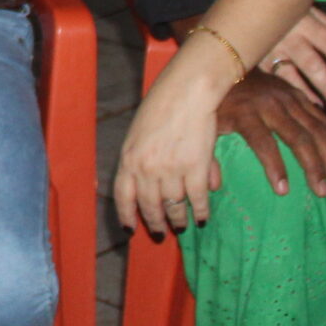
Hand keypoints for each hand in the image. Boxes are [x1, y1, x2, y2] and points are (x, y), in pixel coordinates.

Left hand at [112, 58, 227, 236]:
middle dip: (155, 223)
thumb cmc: (162, 106)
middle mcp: (146, 169)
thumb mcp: (140, 134)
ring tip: (182, 226)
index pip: (122, 196)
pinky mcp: (195, 169)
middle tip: (161, 233)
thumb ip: (144, 160)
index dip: (126, 216)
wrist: (186, 92)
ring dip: (178, 220)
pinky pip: (197, 200)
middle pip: (149, 206)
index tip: (130, 230)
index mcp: (128, 158)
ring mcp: (170, 170)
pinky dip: (200, 212)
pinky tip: (202, 218)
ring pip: (173, 206)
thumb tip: (154, 185)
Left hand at [214, 71, 325, 199]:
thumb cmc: (214, 100)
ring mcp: (287, 96)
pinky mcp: (297, 93)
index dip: (274, 167)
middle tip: (322, 192)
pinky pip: (320, 116)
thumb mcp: (204, 124)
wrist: (223, 59)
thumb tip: (213, 186)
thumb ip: (206, 155)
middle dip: (313, 166)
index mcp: (244, 112)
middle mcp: (270, 104)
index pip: (263, 143)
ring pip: (316, 127)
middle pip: (298, 137)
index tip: (283, 191)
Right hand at [259, 6, 325, 105]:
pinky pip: (271, 76)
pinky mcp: (255, 57)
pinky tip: (295, 101)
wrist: (247, 4)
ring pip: (289, 73)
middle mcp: (287, 36)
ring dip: (305, 90)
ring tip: (320, 105)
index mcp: (303, 21)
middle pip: (310, 62)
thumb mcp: (310, 9)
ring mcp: (269, 48)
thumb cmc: (284, 7)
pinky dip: (284, 89)